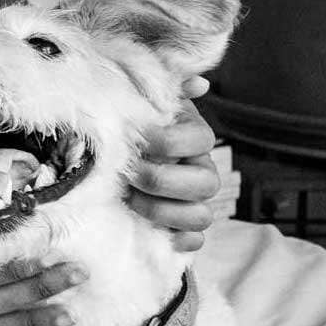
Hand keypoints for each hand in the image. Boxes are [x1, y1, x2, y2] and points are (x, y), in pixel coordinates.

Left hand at [126, 78, 219, 251]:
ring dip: (165, 211)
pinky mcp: (182, 227)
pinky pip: (195, 241)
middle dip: (163, 180)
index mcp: (194, 137)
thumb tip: (200, 83)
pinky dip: (179, 240)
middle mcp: (201, 170)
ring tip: (131, 200)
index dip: (170, 142)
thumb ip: (166, 83)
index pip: (200, 140)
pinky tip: (158, 232)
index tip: (138, 139)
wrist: (120, 153)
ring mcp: (195, 201)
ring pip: (202, 216)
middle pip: (205, 183)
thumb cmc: (132, 123)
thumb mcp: (143, 97)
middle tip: (130, 174)